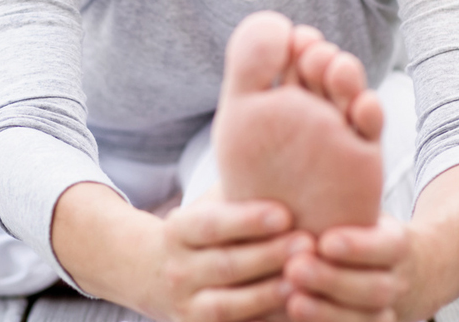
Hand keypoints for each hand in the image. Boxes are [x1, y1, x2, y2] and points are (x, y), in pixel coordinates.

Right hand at [140, 197, 311, 321]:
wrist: (150, 274)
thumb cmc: (199, 231)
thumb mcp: (206, 206)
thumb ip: (237, 189)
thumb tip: (286, 153)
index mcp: (177, 231)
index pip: (209, 224)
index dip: (245, 220)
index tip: (283, 213)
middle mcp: (178, 271)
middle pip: (224, 265)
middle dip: (268, 255)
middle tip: (309, 243)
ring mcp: (188, 307)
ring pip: (229, 305)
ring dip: (268, 294)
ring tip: (305, 280)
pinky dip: (265, 320)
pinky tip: (297, 309)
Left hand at [281, 215, 413, 321]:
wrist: (411, 272)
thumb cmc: (368, 233)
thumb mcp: (368, 212)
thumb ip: (344, 202)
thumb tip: (309, 171)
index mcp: (399, 247)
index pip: (388, 247)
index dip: (359, 247)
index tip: (326, 241)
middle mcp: (398, 283)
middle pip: (375, 289)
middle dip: (333, 281)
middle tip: (295, 269)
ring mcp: (388, 312)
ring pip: (367, 320)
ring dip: (327, 313)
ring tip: (293, 301)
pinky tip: (289, 318)